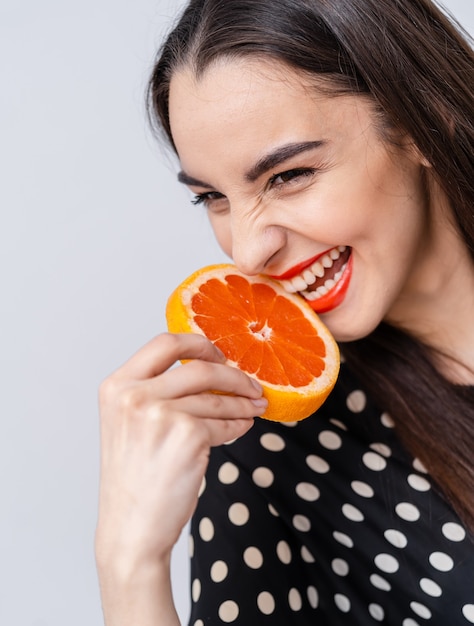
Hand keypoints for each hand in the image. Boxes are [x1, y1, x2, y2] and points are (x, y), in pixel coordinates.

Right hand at [95, 332, 265, 574]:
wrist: (131, 528)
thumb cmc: (134, 479)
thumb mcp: (131, 423)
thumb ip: (157, 392)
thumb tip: (210, 370)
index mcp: (117, 386)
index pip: (165, 343)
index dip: (198, 344)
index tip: (219, 354)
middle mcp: (134, 395)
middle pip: (200, 367)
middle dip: (234, 375)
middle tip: (252, 385)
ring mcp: (160, 414)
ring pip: (217, 398)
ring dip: (243, 403)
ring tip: (255, 407)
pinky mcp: (188, 436)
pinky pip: (225, 423)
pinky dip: (239, 424)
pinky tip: (243, 426)